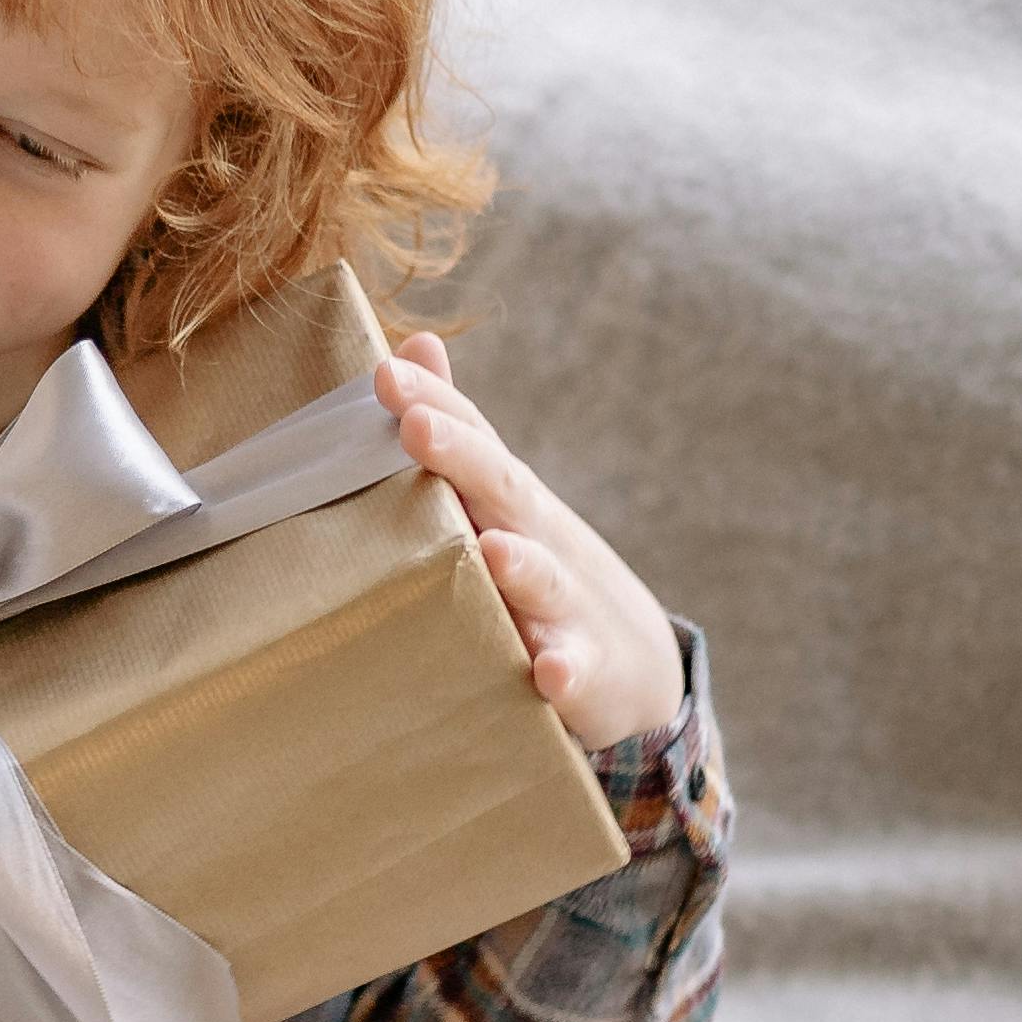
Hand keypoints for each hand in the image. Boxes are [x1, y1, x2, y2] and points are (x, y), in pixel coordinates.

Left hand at [380, 332, 685, 755]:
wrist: (636, 669)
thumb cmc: (541, 573)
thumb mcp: (502, 503)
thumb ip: (456, 435)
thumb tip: (411, 348)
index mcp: (508, 500)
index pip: (473, 437)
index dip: (435, 402)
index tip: (386, 374)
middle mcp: (539, 538)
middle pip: (504, 491)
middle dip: (461, 456)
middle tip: (416, 425)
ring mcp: (567, 604)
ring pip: (542, 580)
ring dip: (518, 564)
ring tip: (490, 549)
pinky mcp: (585, 670)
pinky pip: (575, 670)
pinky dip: (564, 669)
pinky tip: (549, 672)